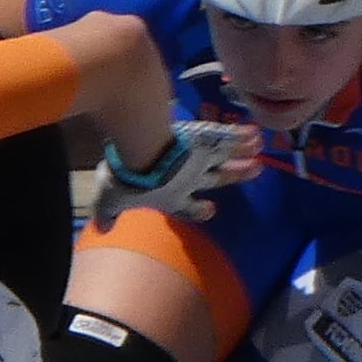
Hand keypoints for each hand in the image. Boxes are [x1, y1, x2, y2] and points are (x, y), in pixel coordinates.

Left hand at [93, 114, 260, 225]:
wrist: (140, 150)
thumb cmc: (127, 178)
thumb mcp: (110, 198)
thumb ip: (107, 213)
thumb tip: (100, 229)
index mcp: (172, 196)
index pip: (188, 207)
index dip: (198, 211)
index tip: (210, 210)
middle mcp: (191, 179)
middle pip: (218, 178)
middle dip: (235, 175)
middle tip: (255, 170)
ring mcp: (201, 159)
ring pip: (227, 156)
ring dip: (243, 152)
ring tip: (260, 146)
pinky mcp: (205, 140)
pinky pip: (226, 138)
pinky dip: (240, 135)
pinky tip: (254, 132)